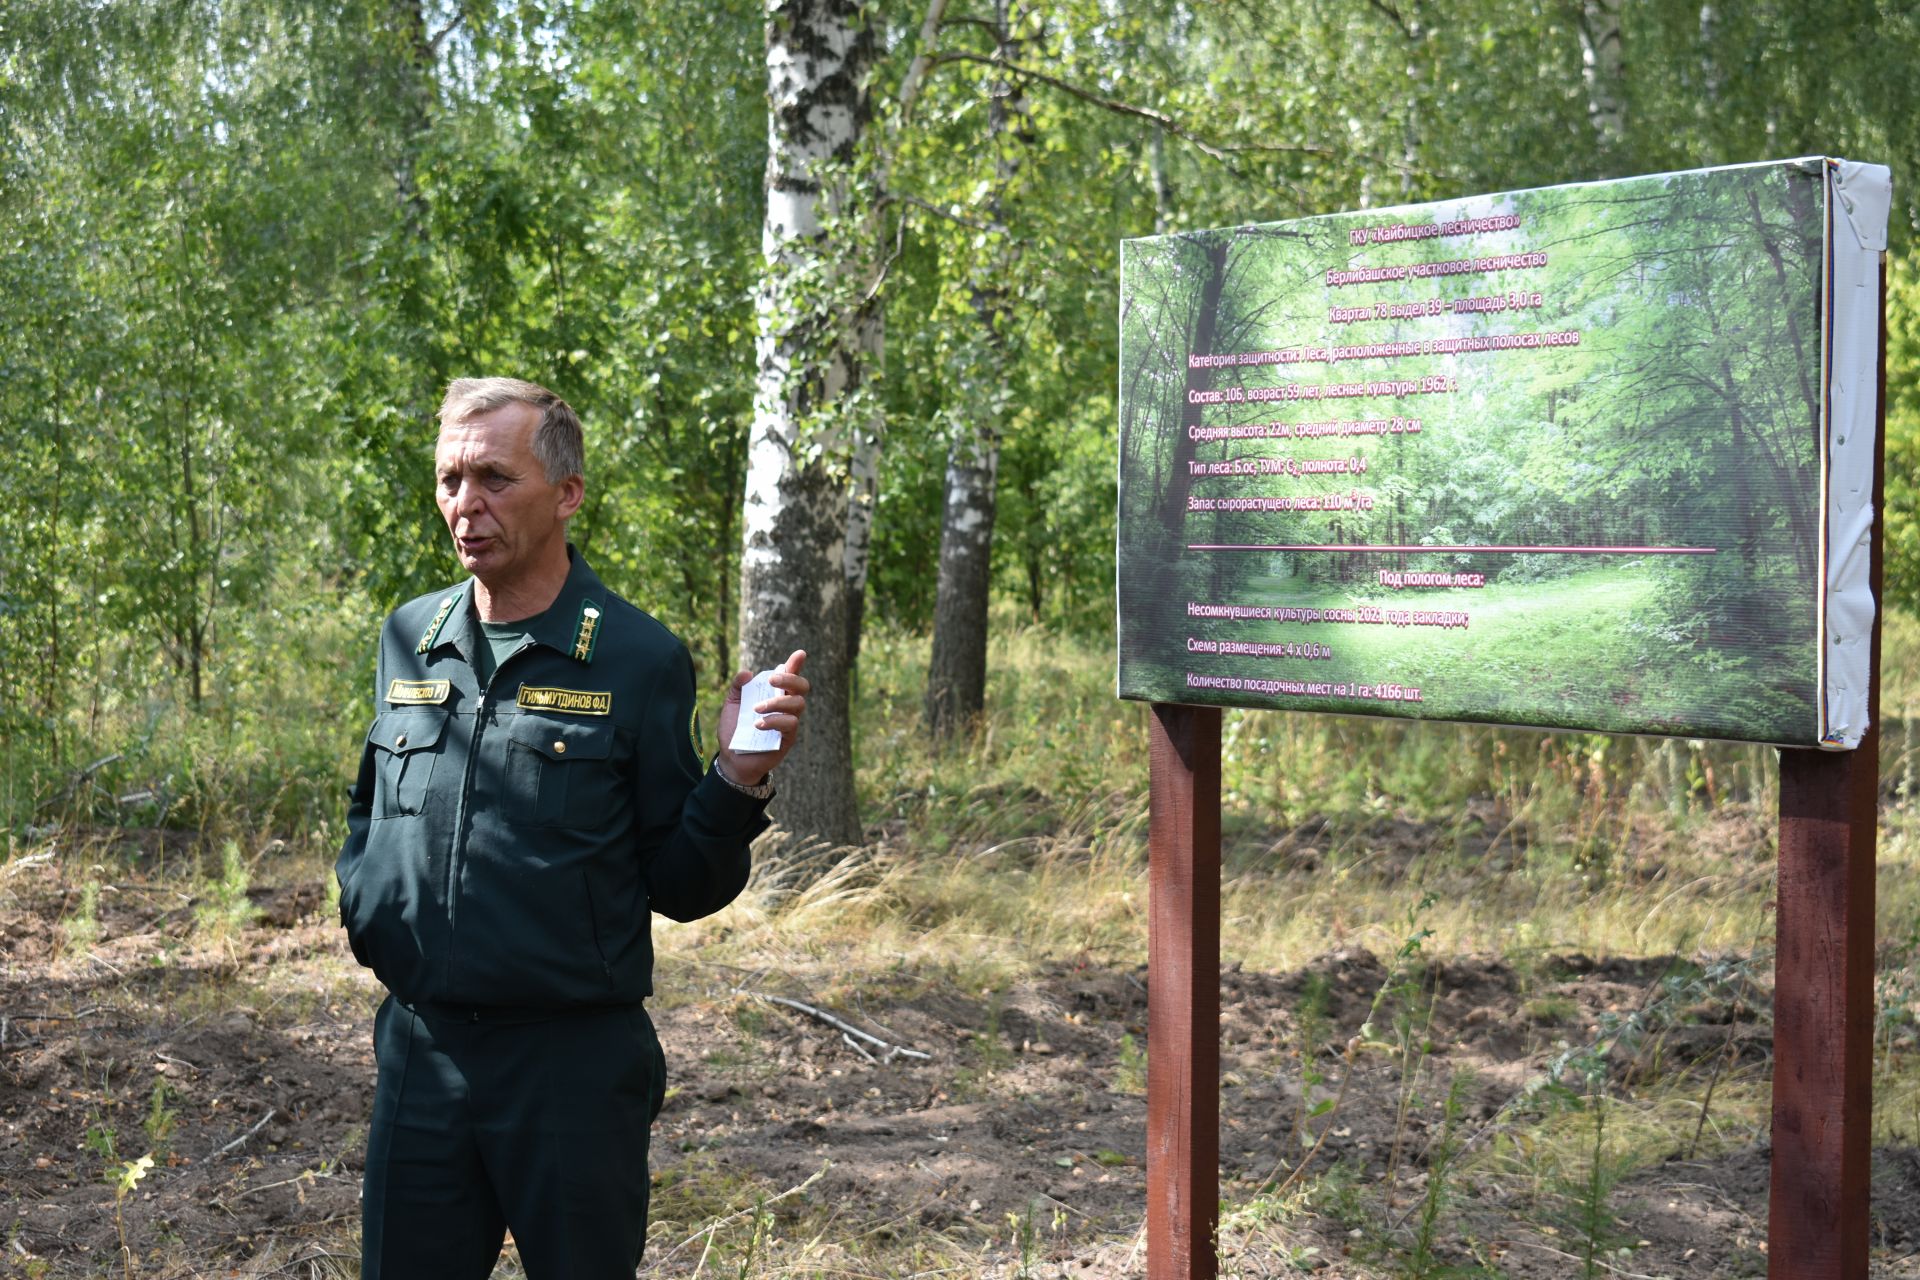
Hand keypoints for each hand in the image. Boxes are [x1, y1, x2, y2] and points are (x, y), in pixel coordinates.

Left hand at [716, 650, 808, 787]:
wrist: (731, 758)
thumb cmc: (735, 730)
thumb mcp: (731, 705)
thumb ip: (737, 687)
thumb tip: (747, 673)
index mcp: (775, 695)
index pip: (790, 677)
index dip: (796, 665)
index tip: (800, 654)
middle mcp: (786, 707)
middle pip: (802, 687)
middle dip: (790, 679)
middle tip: (771, 680)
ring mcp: (789, 723)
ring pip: (798, 705)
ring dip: (777, 702)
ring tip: (757, 709)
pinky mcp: (788, 739)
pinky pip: (790, 724)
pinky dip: (774, 720)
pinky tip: (758, 724)